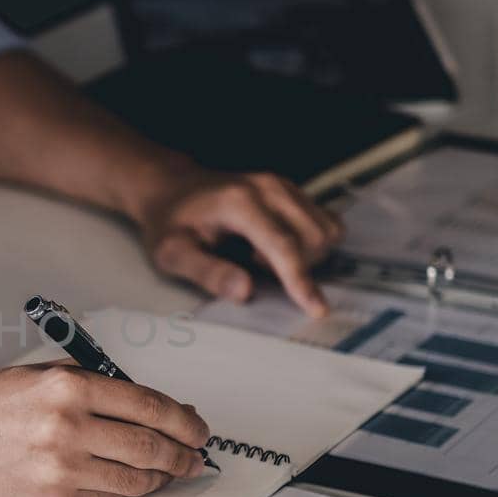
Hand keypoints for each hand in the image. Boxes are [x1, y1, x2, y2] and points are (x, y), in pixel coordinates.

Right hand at [0, 364, 210, 496]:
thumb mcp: (42, 376)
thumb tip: (157, 409)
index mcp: (69, 385)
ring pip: (134, 479)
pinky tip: (131, 485)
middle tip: (194, 457)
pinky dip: (125, 495)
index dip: (185, 421)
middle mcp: (67, 425)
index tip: (198, 428)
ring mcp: (59, 468)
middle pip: (150, 445)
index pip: (151, 405)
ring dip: (160, 478)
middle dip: (182, 454)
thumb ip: (97, 387)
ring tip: (168, 473)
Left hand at [139, 170, 341, 316]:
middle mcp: (269, 188)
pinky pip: (326, 223)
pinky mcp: (292, 191)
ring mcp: (284, 186)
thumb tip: (245, 291)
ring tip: (262, 254)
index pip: (283, 246)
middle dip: (296, 266)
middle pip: (313, 239)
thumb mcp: (173, 253)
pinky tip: (278, 245)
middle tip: (252, 263)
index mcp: (240, 202)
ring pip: (326, 231)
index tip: (316, 310)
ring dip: (306, 255)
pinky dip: (312, 243)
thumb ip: (208, 273)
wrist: (173, 190)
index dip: (301, 281)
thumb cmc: (171, 223)